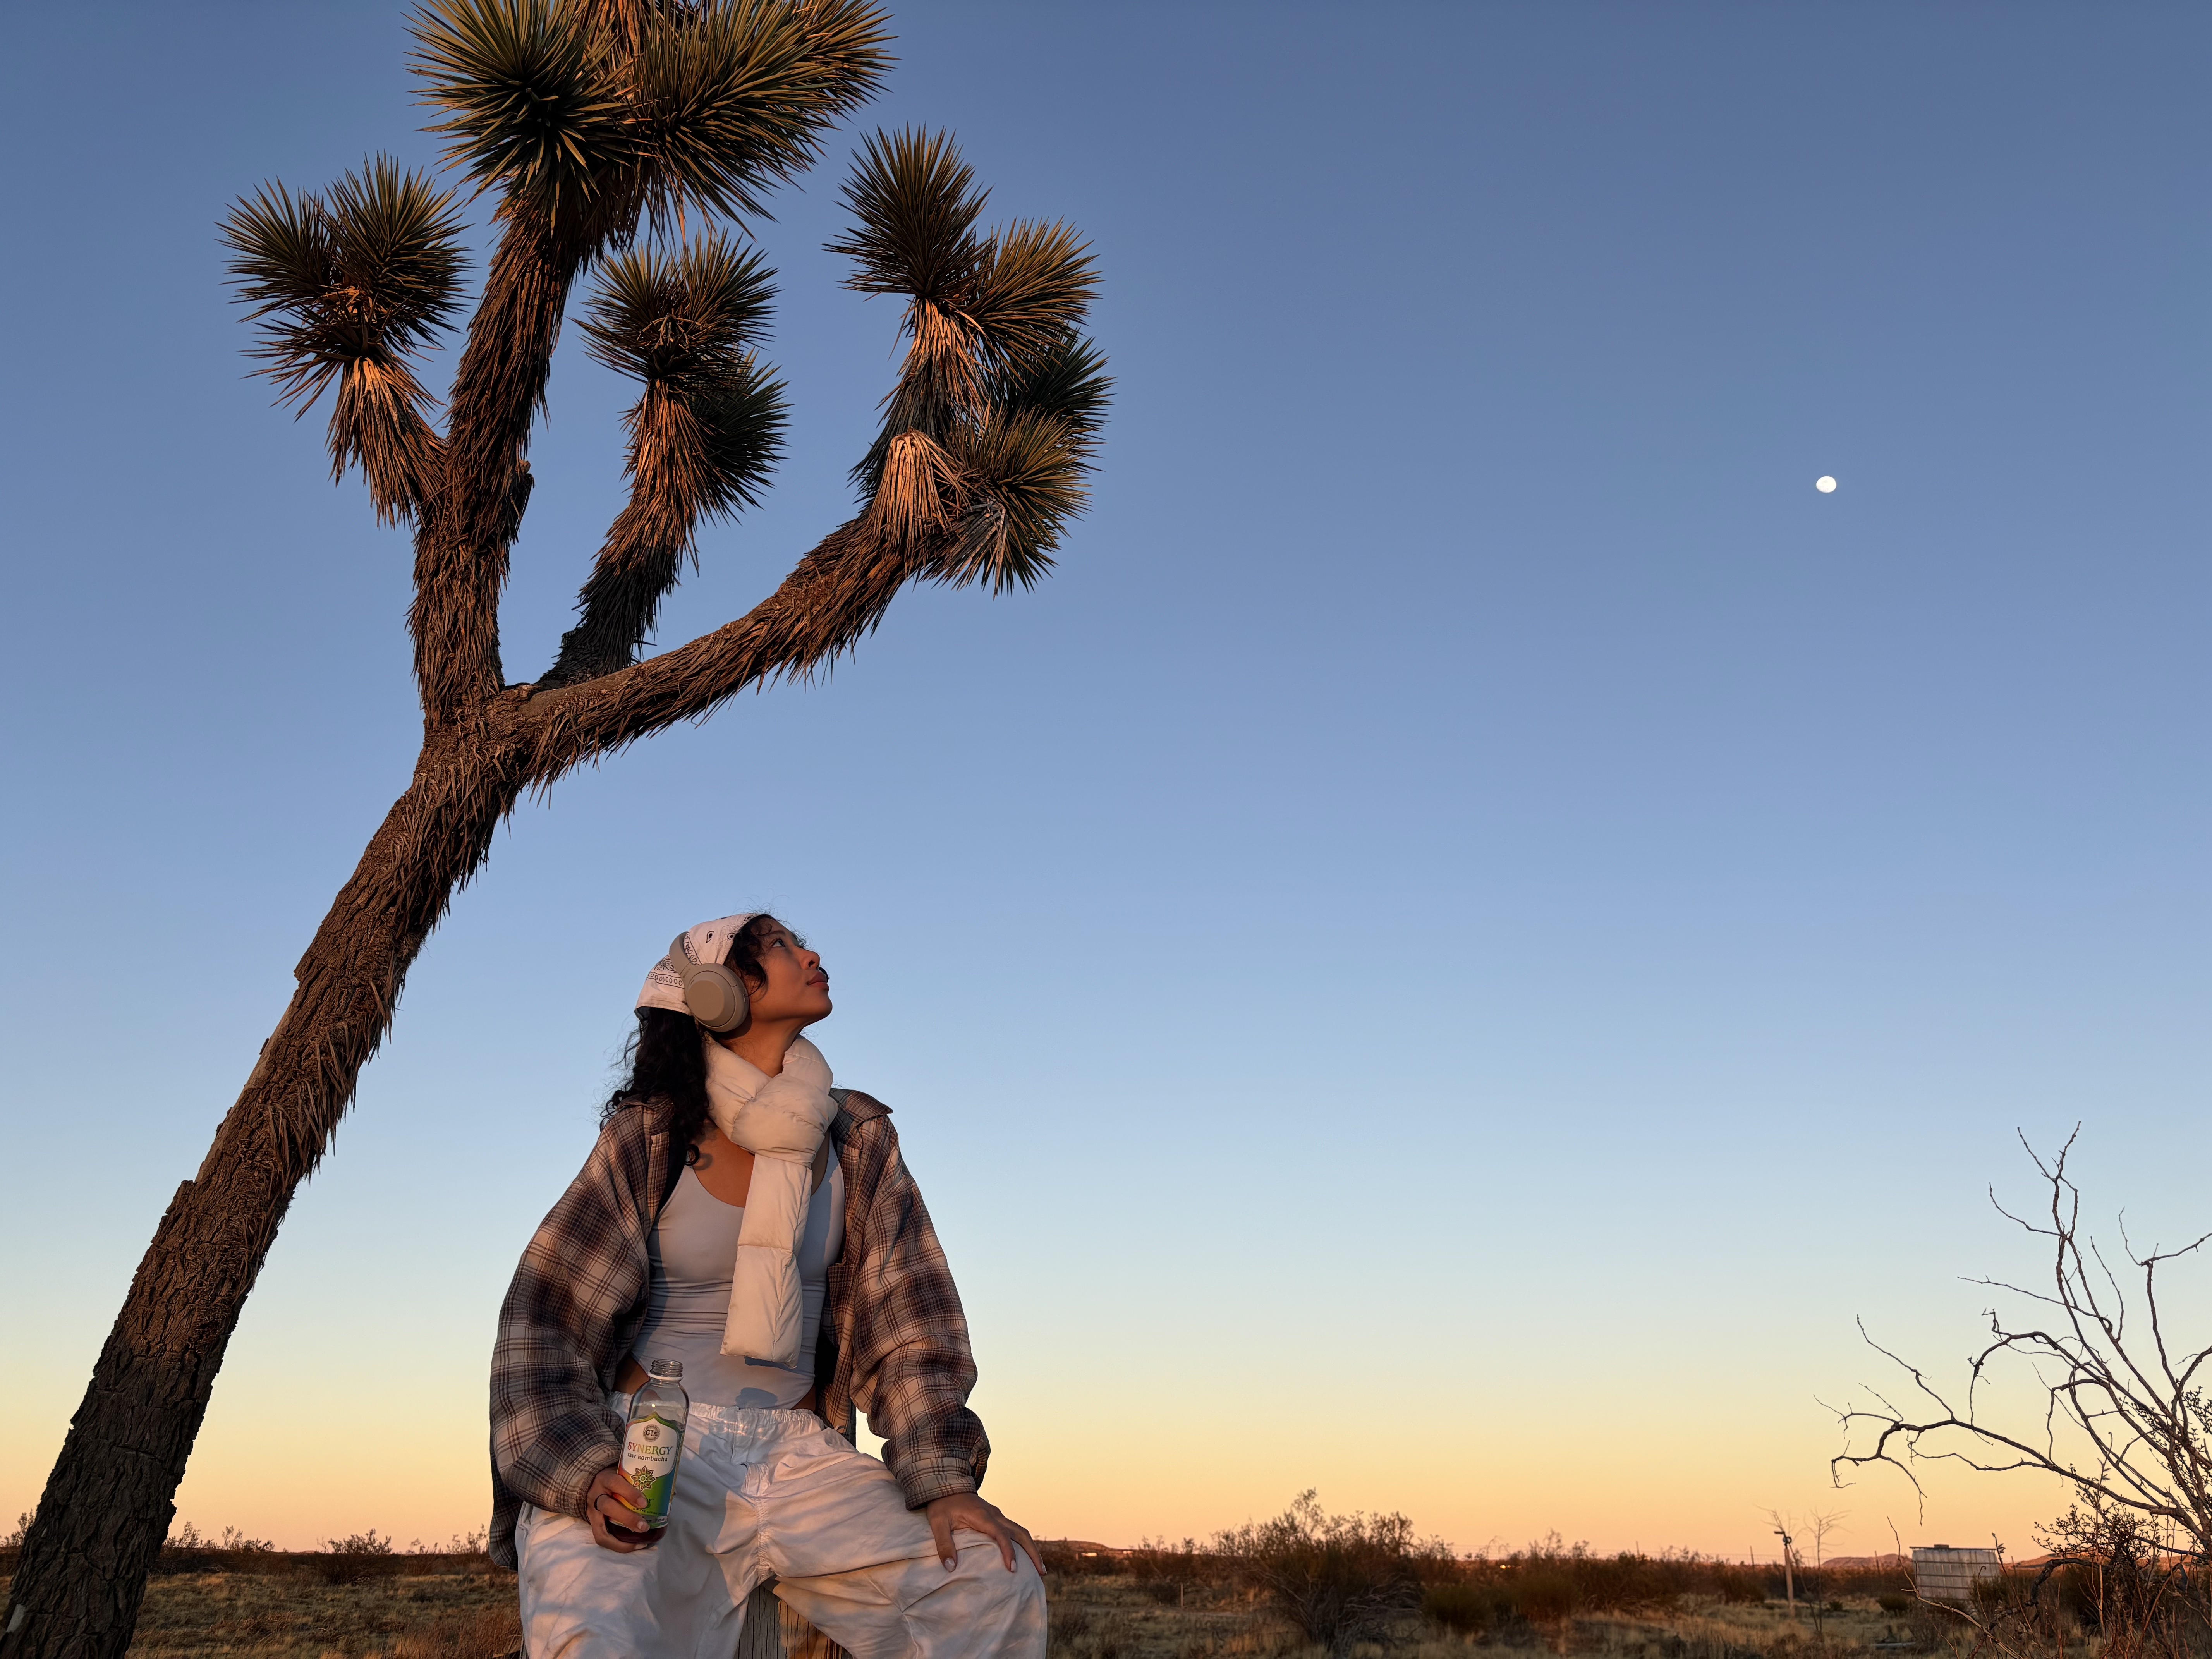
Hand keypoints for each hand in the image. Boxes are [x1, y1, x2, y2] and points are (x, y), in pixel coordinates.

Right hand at [584, 1465, 649, 1552]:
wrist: (592, 1481)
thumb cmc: (616, 1479)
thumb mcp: (624, 1474)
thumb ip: (641, 1481)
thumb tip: (670, 1493)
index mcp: (606, 1478)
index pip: (615, 1483)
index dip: (630, 1493)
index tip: (645, 1503)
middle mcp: (596, 1494)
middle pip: (608, 1506)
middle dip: (627, 1518)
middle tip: (644, 1526)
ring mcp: (591, 1510)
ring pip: (601, 1526)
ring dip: (621, 1537)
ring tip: (640, 1541)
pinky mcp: (592, 1522)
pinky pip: (601, 1538)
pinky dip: (617, 1545)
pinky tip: (633, 1546)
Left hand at [924, 1491, 1043, 1576]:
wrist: (947, 1485)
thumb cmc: (942, 1505)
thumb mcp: (937, 1523)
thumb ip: (944, 1544)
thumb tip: (950, 1568)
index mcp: (982, 1516)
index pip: (1001, 1534)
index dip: (1008, 1551)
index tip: (1013, 1569)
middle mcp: (995, 1515)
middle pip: (1020, 1532)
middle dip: (1033, 1552)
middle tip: (1041, 1573)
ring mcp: (998, 1515)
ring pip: (1021, 1531)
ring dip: (1032, 1548)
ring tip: (1039, 1569)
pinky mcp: (996, 1518)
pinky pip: (1014, 1531)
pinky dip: (1023, 1544)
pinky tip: (1025, 1557)